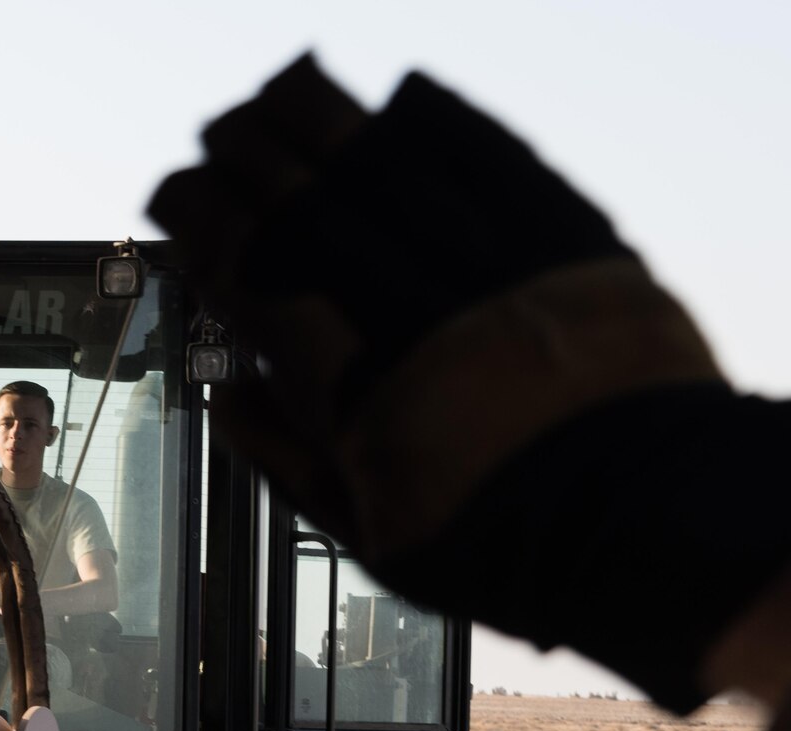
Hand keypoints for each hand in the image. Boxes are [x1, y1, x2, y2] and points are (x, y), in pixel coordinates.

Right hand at [150, 56, 744, 711]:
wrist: (648, 528)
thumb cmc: (499, 545)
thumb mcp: (371, 529)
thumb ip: (288, 457)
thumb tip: (229, 394)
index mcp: (356, 383)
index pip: (255, 270)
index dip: (205, 223)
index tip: (174, 198)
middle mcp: (418, 308)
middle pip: (314, 201)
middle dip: (252, 156)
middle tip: (217, 135)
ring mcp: (499, 266)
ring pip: (396, 165)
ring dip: (330, 120)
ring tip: (283, 92)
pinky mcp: (574, 242)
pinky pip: (498, 159)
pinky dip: (444, 123)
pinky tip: (404, 97)